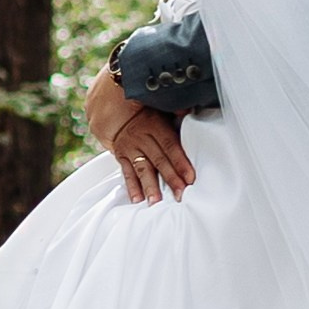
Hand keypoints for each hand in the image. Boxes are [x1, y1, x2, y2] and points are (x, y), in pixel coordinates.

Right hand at [85, 63, 196, 201]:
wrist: (117, 110)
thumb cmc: (148, 112)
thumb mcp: (161, 107)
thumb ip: (176, 111)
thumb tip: (191, 106)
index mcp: (155, 125)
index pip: (171, 146)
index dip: (181, 162)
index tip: (190, 177)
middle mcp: (142, 137)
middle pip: (159, 160)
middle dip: (171, 178)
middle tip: (180, 194)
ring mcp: (130, 147)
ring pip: (142, 169)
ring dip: (150, 186)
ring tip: (156, 201)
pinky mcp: (121, 156)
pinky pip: (126, 172)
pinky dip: (132, 186)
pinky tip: (138, 199)